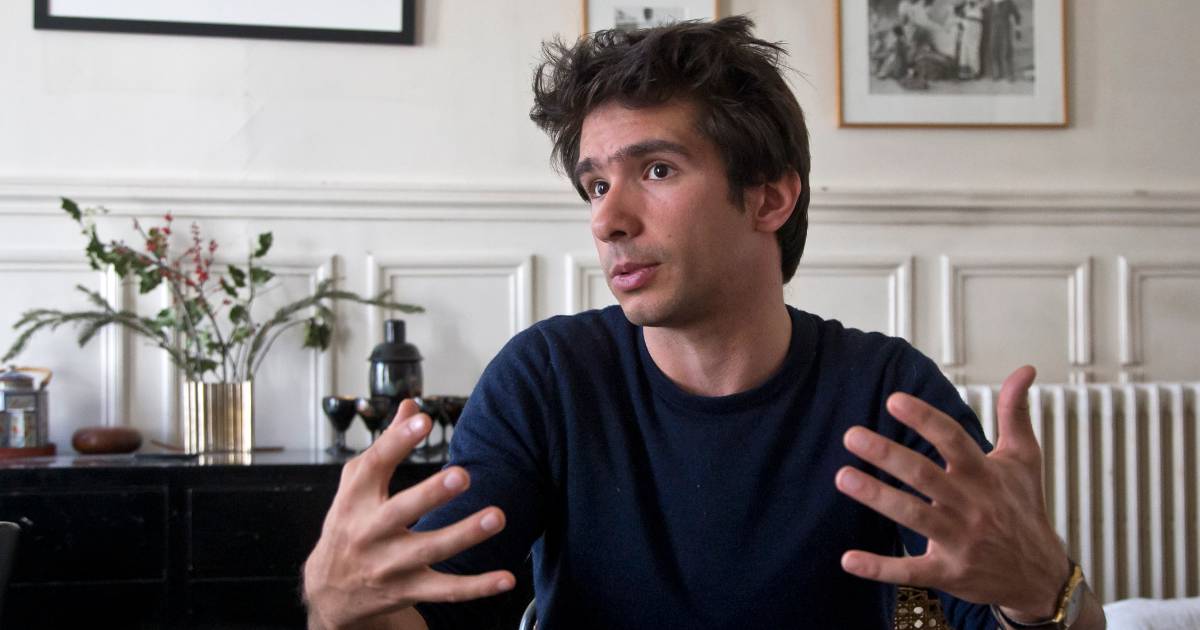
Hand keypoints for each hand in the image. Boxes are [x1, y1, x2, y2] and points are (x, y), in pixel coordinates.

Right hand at [303, 399, 514, 629]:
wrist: (329, 591)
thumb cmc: (348, 525)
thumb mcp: (355, 486)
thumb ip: (385, 446)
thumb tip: (410, 405)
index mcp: (355, 499)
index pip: (374, 465)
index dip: (397, 441)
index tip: (423, 418)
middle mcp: (370, 532)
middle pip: (400, 511)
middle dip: (431, 494)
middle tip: (461, 474)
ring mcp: (389, 565)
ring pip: (429, 550)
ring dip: (464, 534)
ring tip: (496, 516)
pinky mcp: (408, 590)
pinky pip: (446, 591)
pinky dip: (477, 587)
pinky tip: (507, 579)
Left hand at [835, 366, 1069, 620]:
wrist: (1040, 575)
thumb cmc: (1024, 508)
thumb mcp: (1025, 459)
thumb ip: (1015, 412)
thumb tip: (1025, 369)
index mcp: (985, 475)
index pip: (953, 439)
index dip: (924, 419)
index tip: (894, 400)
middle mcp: (971, 505)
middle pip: (924, 475)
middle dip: (887, 455)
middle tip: (851, 435)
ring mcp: (959, 541)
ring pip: (913, 516)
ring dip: (877, 497)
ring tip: (842, 476)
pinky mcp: (948, 572)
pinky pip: (911, 571)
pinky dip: (880, 567)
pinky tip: (848, 559)